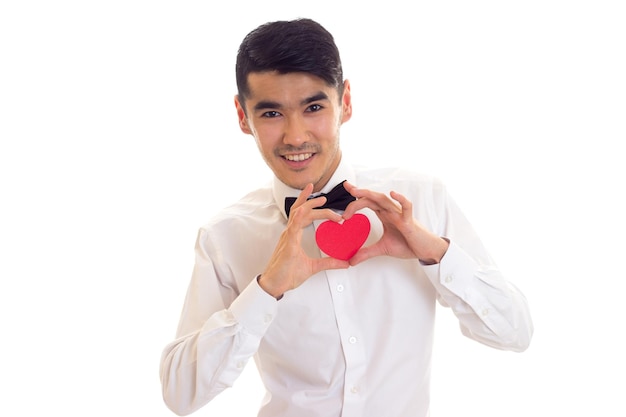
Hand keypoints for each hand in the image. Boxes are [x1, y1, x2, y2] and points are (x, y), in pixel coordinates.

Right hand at [258, 184, 349, 298]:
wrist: (274, 285)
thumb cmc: (287, 274)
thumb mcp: (313, 267)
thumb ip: (329, 263)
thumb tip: (345, 263)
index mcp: (293, 236)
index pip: (302, 215)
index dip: (309, 205)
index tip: (323, 200)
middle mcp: (289, 233)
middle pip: (300, 210)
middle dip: (311, 200)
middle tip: (325, 196)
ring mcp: (288, 238)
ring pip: (298, 215)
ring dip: (309, 205)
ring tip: (321, 199)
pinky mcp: (288, 245)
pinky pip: (292, 228)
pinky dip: (298, 217)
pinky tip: (304, 210)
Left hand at [342, 182, 448, 265]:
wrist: (425, 251)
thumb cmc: (408, 245)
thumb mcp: (382, 249)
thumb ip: (366, 253)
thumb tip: (351, 261)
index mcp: (384, 215)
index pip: (368, 202)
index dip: (357, 196)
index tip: (346, 189)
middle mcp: (391, 212)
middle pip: (372, 198)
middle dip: (359, 192)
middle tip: (347, 188)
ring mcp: (400, 214)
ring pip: (384, 200)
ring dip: (370, 195)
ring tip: (357, 192)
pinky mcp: (409, 221)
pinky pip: (406, 207)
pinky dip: (401, 200)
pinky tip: (393, 194)